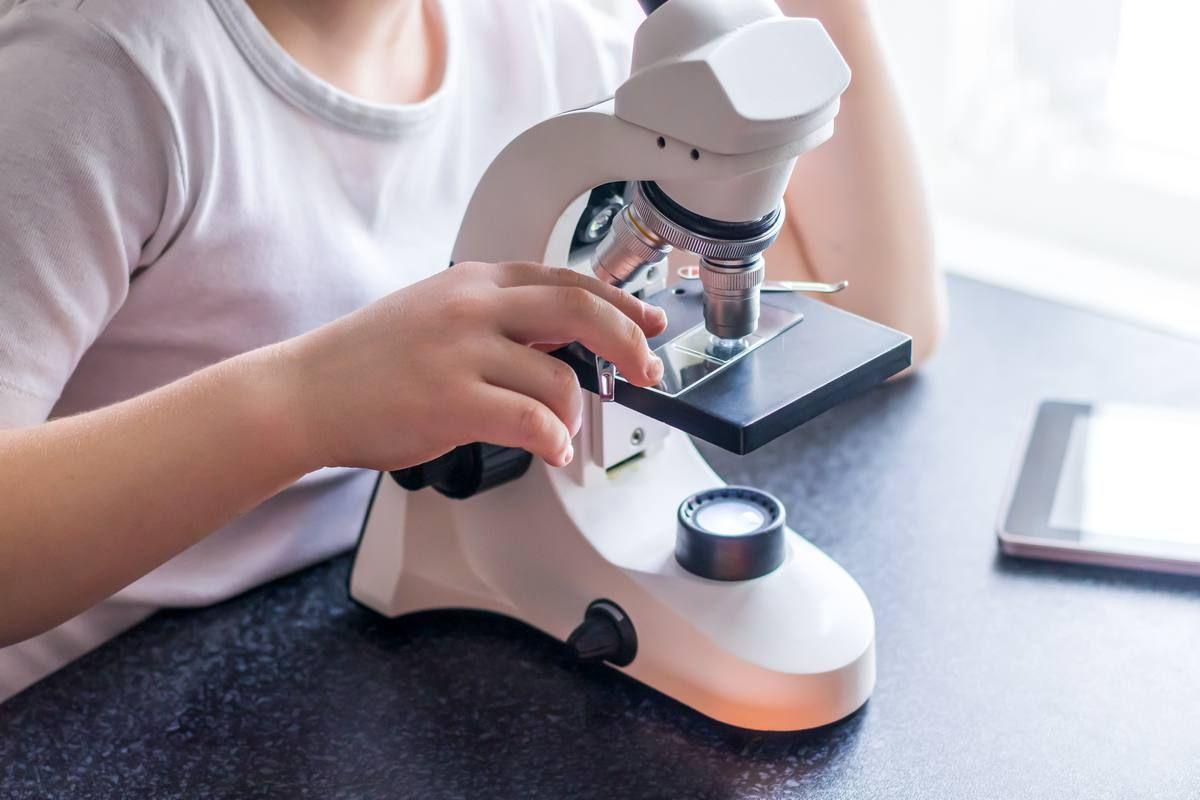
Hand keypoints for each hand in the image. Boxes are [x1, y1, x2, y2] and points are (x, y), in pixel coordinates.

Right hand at [279, 262, 667, 470]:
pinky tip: (552, 450)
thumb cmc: (369, 360)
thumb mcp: (437, 311)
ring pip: (561, 378)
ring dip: (576, 415)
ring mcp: (462, 352)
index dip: (619, 303)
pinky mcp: (452, 401)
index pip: (568, 281)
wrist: (306, 392)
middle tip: (646, 372)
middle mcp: (474, 307)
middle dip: (628, 344)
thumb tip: (565, 338)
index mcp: (476, 281)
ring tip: (560, 432)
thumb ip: (499, 316)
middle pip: (581, 312)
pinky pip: (532, 421)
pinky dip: (555, 440)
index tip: (646, 324)